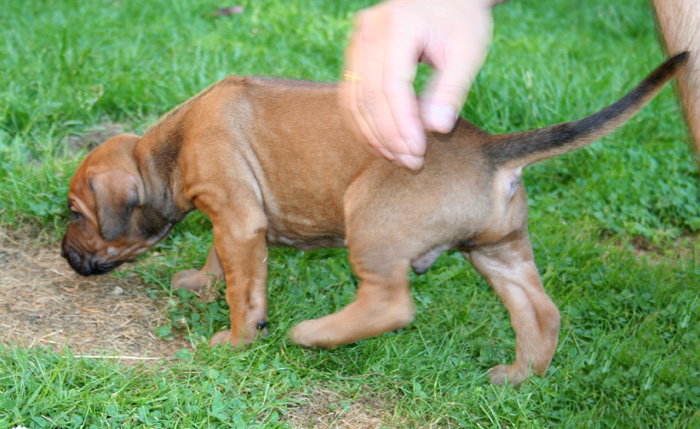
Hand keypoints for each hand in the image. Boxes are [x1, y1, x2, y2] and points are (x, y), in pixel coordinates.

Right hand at [341, 0, 493, 168]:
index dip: (402, 124)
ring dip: (374, 135)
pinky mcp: (354, 54)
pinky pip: (351, 96)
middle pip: (369, 96)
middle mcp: (369, 30)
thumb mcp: (467, 52)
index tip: (418, 152)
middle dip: (389, 136)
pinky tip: (382, 144)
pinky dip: (364, 124)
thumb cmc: (462, 22)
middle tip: (411, 163)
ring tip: (398, 158)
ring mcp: (357, 41)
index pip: (392, 85)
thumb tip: (437, 130)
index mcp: (399, 25)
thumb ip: (451, 90)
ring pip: (354, 100)